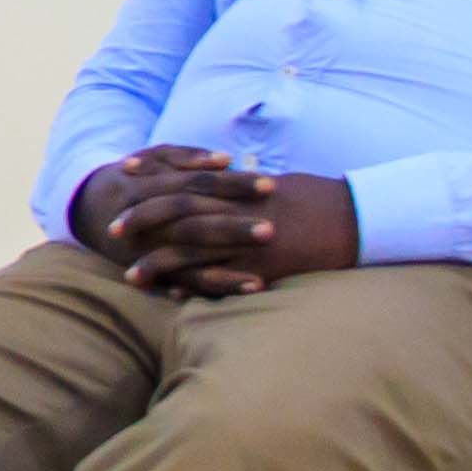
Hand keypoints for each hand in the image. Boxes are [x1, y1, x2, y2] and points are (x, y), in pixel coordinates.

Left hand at [75, 146, 360, 296]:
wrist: (360, 217)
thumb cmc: (319, 198)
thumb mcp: (274, 184)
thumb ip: (240, 188)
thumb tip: (219, 184)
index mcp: (238, 187)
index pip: (184, 180)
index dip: (153, 178)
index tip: (125, 176)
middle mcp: (239, 211)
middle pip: (178, 214)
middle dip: (143, 221)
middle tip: (112, 228)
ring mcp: (251, 240)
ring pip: (193, 250)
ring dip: (159, 262)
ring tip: (131, 275)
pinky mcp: (267, 265)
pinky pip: (223, 278)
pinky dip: (196, 286)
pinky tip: (173, 294)